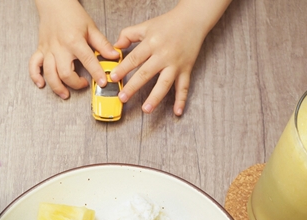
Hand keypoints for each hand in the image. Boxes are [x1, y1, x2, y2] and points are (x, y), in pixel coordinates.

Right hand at [29, 0, 119, 98]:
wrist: (54, 4)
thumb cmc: (72, 14)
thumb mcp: (91, 28)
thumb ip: (102, 44)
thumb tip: (114, 56)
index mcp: (74, 41)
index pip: (87, 60)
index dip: (96, 73)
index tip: (103, 82)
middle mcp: (59, 47)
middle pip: (64, 73)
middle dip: (75, 83)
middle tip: (84, 84)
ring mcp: (48, 50)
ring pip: (49, 73)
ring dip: (57, 87)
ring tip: (65, 93)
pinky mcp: (40, 50)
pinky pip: (33, 65)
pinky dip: (35, 76)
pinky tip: (41, 84)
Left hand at [111, 0, 230, 114]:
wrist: (192, 20)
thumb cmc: (167, 24)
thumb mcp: (146, 26)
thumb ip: (128, 34)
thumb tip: (115, 47)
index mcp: (152, 43)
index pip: (135, 58)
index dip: (123, 68)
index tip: (114, 78)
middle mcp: (163, 55)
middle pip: (146, 73)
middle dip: (133, 87)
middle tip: (122, 98)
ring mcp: (175, 64)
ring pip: (164, 83)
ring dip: (155, 98)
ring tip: (146, 109)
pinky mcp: (186, 70)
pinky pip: (184, 87)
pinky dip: (181, 100)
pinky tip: (177, 112)